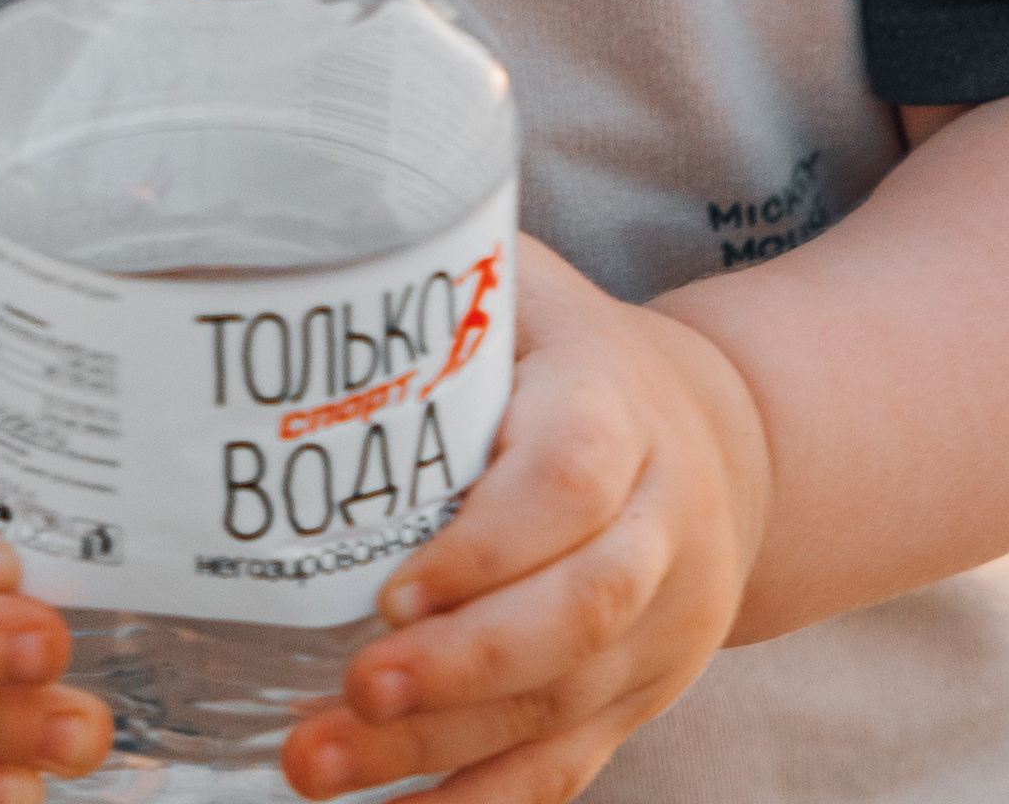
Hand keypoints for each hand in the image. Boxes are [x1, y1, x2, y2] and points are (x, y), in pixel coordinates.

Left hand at [279, 239, 768, 803]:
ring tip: (316, 766)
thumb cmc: (568, 352)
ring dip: (441, 749)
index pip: (569, 483)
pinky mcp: (640, 697)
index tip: (387, 588)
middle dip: (463, 664)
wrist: (715, 434)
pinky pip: (569, 768)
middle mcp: (660, 525)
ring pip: (564, 704)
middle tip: (350, 691)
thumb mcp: (522, 288)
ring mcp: (662, 626)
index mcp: (618, 408)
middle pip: (579, 612)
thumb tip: (293, 255)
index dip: (488, 545)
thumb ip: (437, 284)